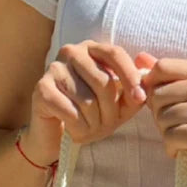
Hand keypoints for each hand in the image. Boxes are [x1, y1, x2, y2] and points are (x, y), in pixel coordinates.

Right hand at [24, 40, 148, 165]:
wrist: (57, 136)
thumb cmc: (89, 117)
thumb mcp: (118, 107)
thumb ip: (133, 96)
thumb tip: (145, 88)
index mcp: (92, 50)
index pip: (115, 54)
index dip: (130, 76)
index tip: (140, 98)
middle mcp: (72, 52)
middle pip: (103, 80)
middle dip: (110, 111)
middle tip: (105, 126)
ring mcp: (55, 68)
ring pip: (87, 100)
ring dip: (93, 124)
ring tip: (88, 129)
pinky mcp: (42, 89)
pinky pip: (70, 111)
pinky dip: (78, 128)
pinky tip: (74, 131)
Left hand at [135, 52, 186, 186]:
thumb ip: (168, 78)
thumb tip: (140, 57)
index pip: (163, 67)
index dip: (152, 87)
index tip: (164, 104)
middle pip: (158, 95)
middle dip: (160, 116)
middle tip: (180, 128)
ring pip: (161, 117)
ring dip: (167, 134)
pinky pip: (169, 137)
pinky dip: (173, 148)